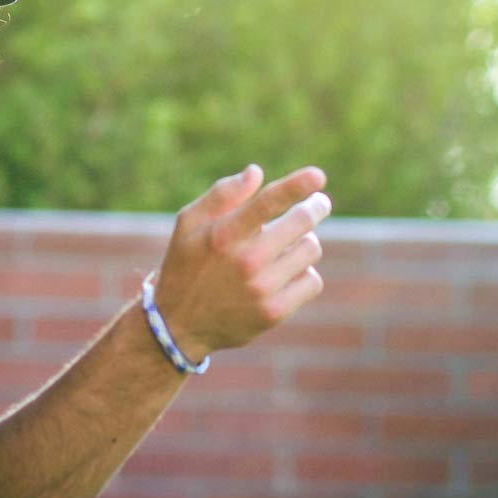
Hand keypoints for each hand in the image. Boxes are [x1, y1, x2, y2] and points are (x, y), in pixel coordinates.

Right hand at [153, 165, 330, 353]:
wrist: (179, 324)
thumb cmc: (186, 264)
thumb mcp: (188, 224)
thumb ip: (221, 195)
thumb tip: (256, 173)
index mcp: (223, 234)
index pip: (267, 202)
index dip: (295, 186)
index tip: (318, 176)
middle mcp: (245, 261)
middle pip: (301, 222)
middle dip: (314, 207)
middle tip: (317, 204)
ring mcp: (262, 288)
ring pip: (310, 249)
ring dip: (304, 242)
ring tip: (288, 245)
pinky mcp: (275, 312)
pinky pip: (312, 281)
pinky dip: (304, 273)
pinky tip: (287, 273)